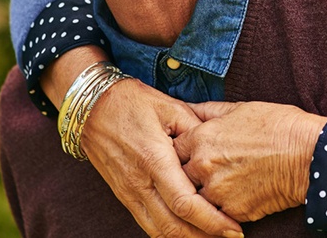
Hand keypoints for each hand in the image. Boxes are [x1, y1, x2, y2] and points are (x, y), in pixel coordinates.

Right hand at [82, 78, 243, 237]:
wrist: (93, 108)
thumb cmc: (134, 102)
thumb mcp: (171, 107)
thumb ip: (196, 131)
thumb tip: (217, 150)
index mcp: (154, 159)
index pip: (185, 203)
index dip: (212, 220)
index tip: (233, 227)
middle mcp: (140, 183)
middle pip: (174, 227)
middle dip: (204, 237)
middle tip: (230, 236)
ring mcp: (129, 193)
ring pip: (159, 232)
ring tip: (212, 236)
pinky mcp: (124, 196)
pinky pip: (148, 225)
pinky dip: (169, 233)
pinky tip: (187, 229)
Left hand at [174, 101, 326, 222]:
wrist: (307, 154)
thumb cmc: (277, 125)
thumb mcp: (239, 108)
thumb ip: (209, 112)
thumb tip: (190, 109)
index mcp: (201, 137)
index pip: (172, 148)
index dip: (178, 150)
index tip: (186, 152)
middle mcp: (202, 165)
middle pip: (178, 176)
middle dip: (185, 174)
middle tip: (203, 170)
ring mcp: (215, 191)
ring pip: (194, 199)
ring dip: (202, 193)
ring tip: (221, 185)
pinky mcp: (232, 213)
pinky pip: (215, 214)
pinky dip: (221, 209)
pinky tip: (235, 197)